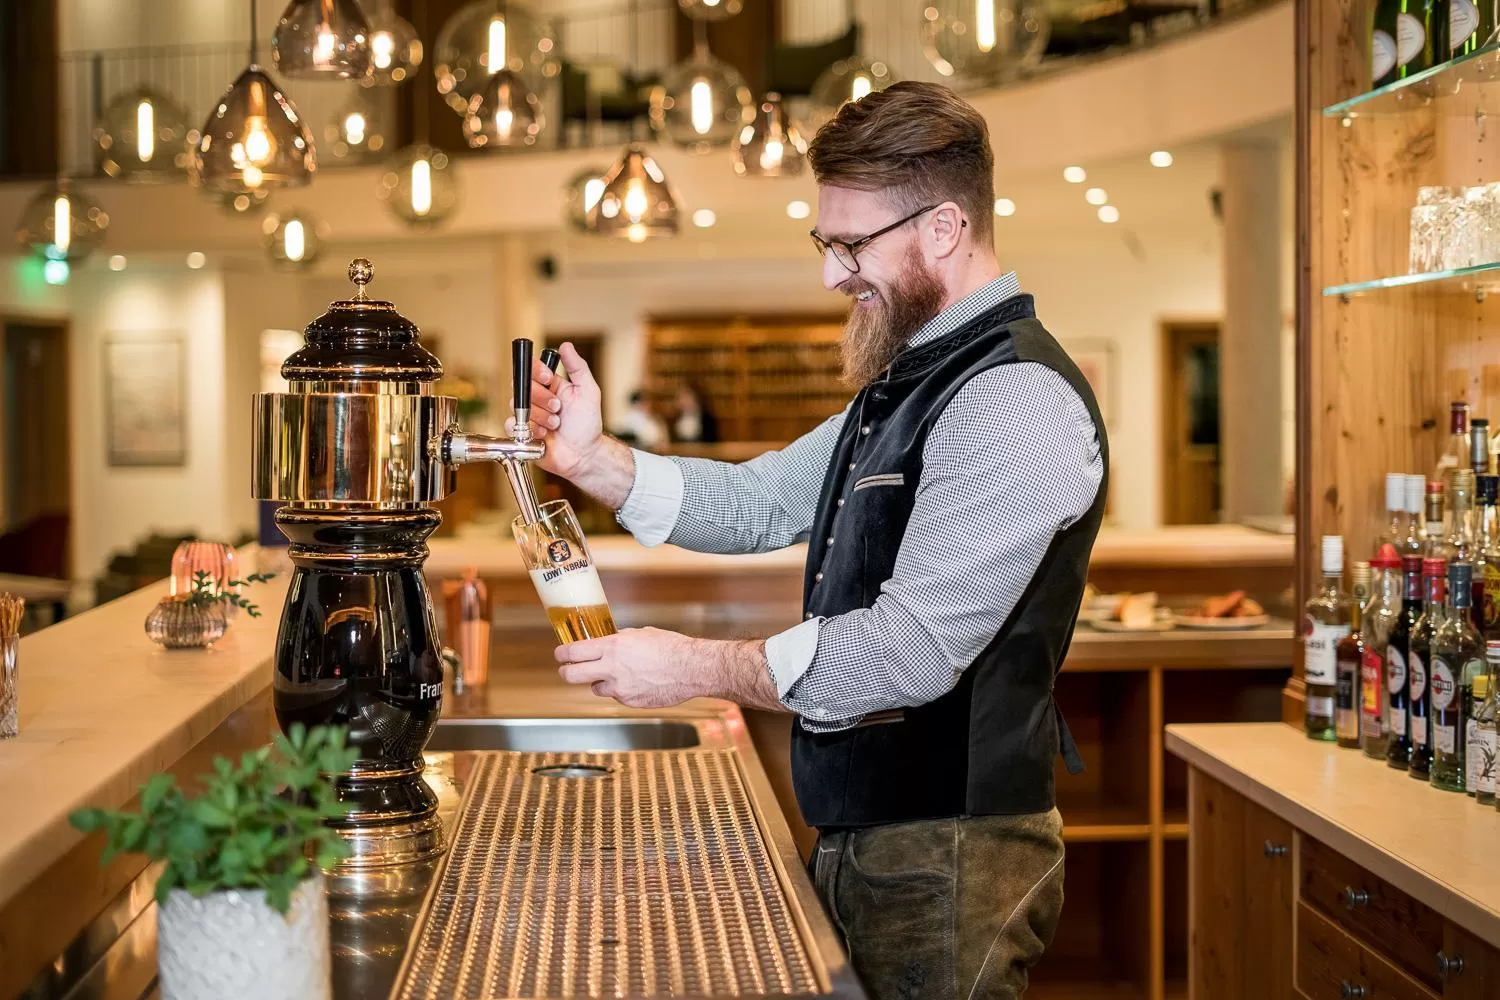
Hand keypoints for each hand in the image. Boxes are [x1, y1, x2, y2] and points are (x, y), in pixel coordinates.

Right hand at [514, 342, 603, 479]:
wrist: (584, 454)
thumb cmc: (587, 425)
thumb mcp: (588, 391)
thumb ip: (577, 367)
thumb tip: (566, 346)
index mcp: (550, 385)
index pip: (532, 369)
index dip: (537, 372)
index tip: (549, 379)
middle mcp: (537, 398)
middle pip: (523, 387)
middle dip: (542, 398)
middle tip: (558, 408)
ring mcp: (528, 415)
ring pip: (519, 406)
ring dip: (541, 416)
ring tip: (556, 424)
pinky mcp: (521, 432)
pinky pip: (512, 424)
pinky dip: (531, 429)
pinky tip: (545, 435)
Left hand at [555, 627, 703, 708]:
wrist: (692, 669)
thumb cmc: (670, 647)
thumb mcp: (641, 634)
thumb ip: (620, 640)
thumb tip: (608, 641)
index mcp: (612, 647)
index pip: (573, 652)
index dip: (561, 653)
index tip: (560, 654)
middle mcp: (611, 668)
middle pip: (571, 675)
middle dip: (566, 672)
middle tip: (568, 669)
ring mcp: (619, 688)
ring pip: (594, 688)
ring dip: (600, 682)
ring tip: (618, 674)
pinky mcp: (629, 702)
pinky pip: (616, 696)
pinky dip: (621, 691)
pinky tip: (638, 682)